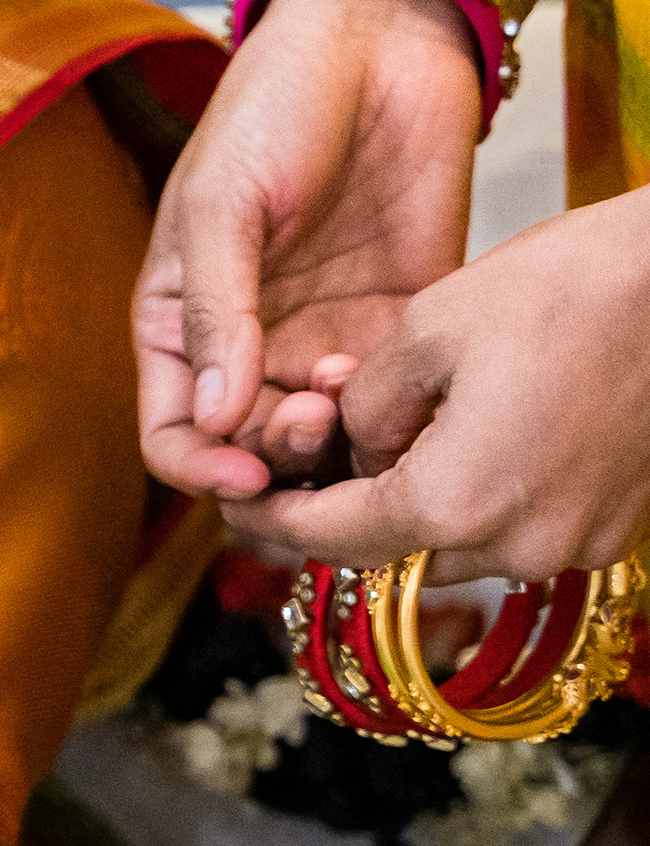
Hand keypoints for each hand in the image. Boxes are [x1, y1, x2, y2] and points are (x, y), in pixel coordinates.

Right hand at [136, 0, 482, 497]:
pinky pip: (386, 397)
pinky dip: (385, 407)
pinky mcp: (393, 318)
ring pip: (321, 439)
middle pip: (249, 448)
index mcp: (181, 320)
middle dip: (277, 455)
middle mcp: (248, 342)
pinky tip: (389, 369)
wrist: (378, 43)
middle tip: (313, 418)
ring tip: (349, 394)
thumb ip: (218, 312)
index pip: (173, 432)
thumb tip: (212, 419)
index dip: (200, 469)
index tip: (246, 474)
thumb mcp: (222, 204)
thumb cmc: (273, 106)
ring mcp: (321, 334)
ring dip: (333, 442)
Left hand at [235, 185, 649, 577]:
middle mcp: (519, 547)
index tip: (234, 500)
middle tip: (298, 470)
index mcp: (455, 504)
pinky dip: (478, 503)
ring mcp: (577, 545)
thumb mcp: (425, 331)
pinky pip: (519, 532)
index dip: (271, 520)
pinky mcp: (617, 527)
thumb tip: (354, 451)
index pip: (331, 539)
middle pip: (393, 556)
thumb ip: (362, 408)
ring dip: (413, 512)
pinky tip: (462, 443)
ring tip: (384, 445)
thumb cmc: (566, 289)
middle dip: (341, 516)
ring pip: (457, 550)